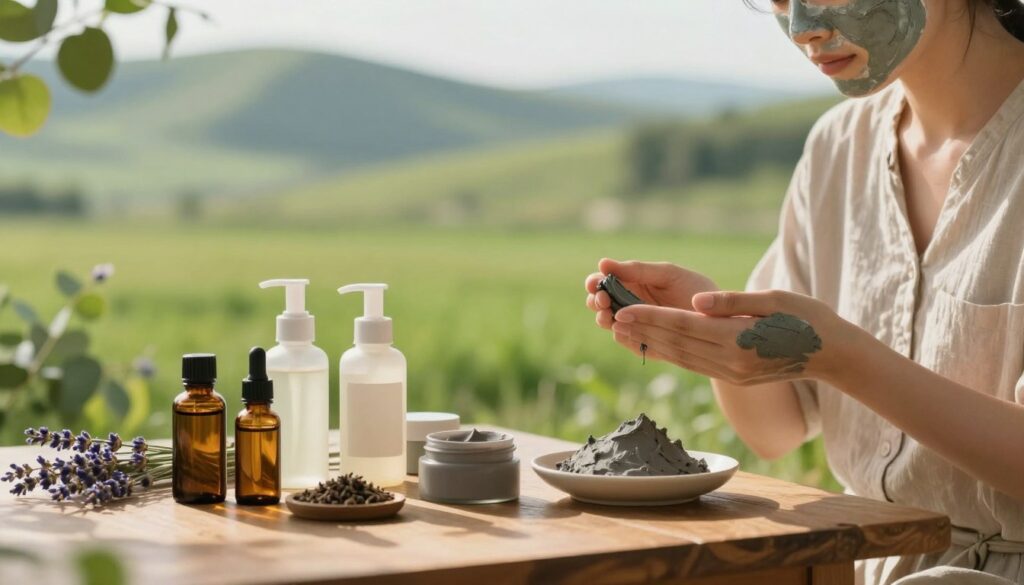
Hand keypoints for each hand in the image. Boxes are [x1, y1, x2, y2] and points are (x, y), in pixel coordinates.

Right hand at [584, 258, 718, 332]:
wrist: (721, 318)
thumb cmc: (694, 289)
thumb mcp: (666, 274)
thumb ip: (636, 270)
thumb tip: (601, 263)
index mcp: (632, 283)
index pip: (603, 282)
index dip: (595, 283)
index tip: (595, 283)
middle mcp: (629, 305)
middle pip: (600, 304)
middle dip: (596, 302)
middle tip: (603, 301)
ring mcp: (635, 325)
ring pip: (609, 323)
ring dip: (604, 319)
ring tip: (610, 315)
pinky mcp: (645, 344)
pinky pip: (627, 341)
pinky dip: (622, 335)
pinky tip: (623, 330)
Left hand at [610, 289, 849, 384]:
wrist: (832, 355)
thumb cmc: (807, 319)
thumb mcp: (774, 300)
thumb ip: (732, 301)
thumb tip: (696, 301)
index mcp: (738, 340)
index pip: (684, 327)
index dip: (651, 318)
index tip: (624, 309)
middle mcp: (730, 362)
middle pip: (676, 343)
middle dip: (642, 330)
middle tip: (611, 317)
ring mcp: (731, 374)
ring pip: (681, 357)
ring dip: (650, 344)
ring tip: (623, 332)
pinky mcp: (733, 378)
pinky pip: (693, 365)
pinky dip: (669, 355)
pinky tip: (653, 345)